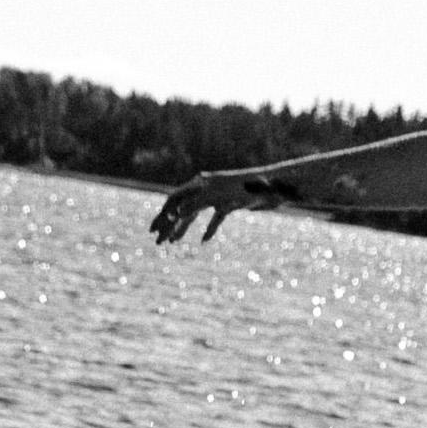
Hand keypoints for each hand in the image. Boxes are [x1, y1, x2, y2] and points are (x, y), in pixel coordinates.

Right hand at [150, 168, 284, 244]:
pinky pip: (215, 218)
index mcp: (200, 185)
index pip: (174, 201)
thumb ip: (197, 203)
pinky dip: (209, 229)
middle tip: (158, 242)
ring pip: (194, 214)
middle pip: (181, 208)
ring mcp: (217, 197)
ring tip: (172, 243)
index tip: (153, 231)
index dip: (162, 216)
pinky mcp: (230, 204)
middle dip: (168, 225)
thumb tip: (175, 213)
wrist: (273, 187)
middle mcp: (205, 189)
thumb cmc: (247, 189)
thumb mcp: (219, 198)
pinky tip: (204, 241)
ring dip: (183, 228)